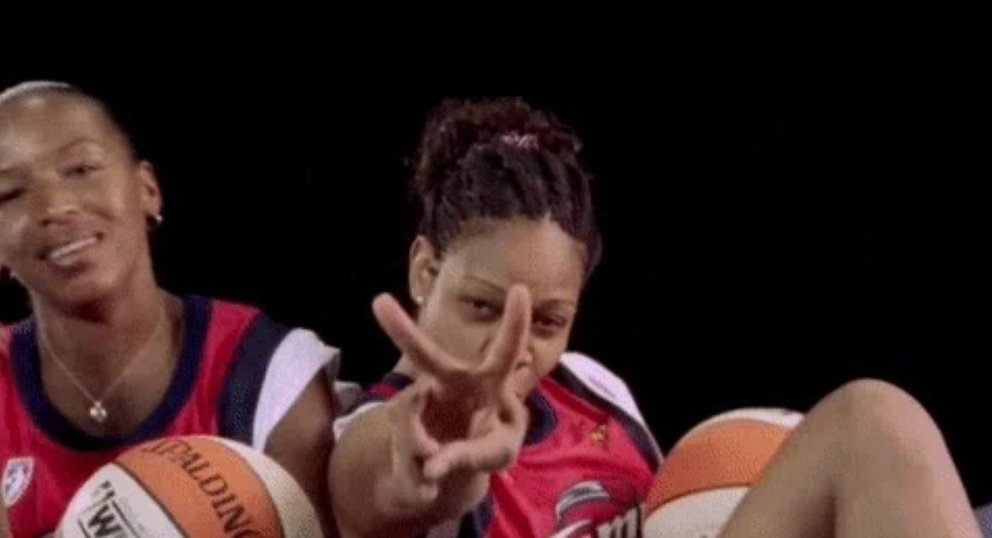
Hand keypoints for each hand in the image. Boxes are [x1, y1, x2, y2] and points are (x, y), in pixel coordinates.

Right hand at [371, 285, 531, 512]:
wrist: (457, 462)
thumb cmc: (491, 445)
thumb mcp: (496, 456)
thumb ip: (468, 458)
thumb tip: (430, 465)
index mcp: (491, 383)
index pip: (506, 351)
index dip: (514, 322)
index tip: (520, 288)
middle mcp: (454, 379)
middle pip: (427, 356)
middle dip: (402, 331)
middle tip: (379, 302)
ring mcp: (424, 394)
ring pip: (408, 419)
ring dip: (418, 450)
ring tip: (435, 473)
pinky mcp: (401, 412)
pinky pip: (401, 440)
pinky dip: (414, 467)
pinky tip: (427, 475)